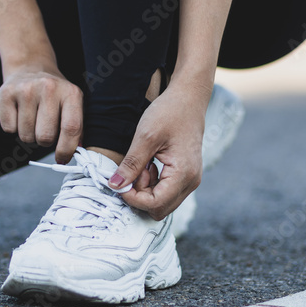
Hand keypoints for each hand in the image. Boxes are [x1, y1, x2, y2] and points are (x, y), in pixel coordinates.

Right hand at [0, 64, 83, 163]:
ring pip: (26, 136)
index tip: (61, 158)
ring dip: (29, 135)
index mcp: (71, 92)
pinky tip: (18, 113)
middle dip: (44, 141)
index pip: (71, 128)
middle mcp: (48, 88)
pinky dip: (13, 127)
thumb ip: (75, 129)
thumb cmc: (53, 93)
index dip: (66, 149)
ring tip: (32, 118)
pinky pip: (9, 129)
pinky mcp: (5, 93)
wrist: (30, 67)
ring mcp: (25, 89)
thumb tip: (71, 155)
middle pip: (45, 137)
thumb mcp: (71, 103)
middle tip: (44, 130)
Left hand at [109, 81, 211, 219]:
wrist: (188, 98)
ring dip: (145, 189)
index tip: (119, 182)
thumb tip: (114, 186)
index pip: (155, 205)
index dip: (132, 198)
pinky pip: (165, 190)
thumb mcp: (145, 136)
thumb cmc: (169, 112)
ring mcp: (190, 179)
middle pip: (159, 208)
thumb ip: (131, 164)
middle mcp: (191, 182)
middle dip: (139, 195)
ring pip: (161, 201)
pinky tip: (147, 164)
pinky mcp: (185, 174)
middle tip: (132, 171)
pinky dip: (152, 183)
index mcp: (184, 175)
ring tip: (141, 164)